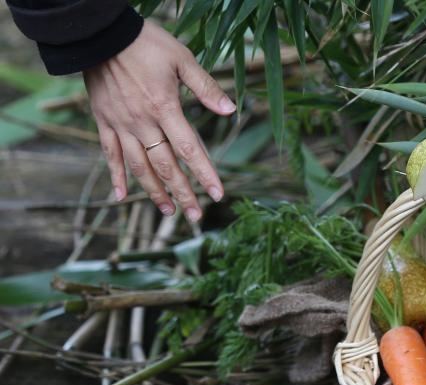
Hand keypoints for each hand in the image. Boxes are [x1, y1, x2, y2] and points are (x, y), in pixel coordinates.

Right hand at [83, 21, 235, 221]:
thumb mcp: (182, 59)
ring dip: (153, 192)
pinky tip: (121, 196)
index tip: (217, 195)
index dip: (205, 174)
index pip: (190, 149)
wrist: (99, 32)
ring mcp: (120, 124)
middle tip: (195, 217)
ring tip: (168, 211)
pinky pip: (109, 154)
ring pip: (138, 166)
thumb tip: (232, 111)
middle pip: (165, 166)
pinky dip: (116, 176)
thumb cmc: (145, 43)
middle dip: (182, 193)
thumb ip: (206, 88)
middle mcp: (142, 122)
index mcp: (165, 108)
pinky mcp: (103, 121)